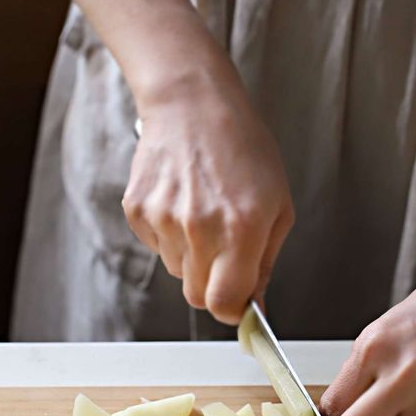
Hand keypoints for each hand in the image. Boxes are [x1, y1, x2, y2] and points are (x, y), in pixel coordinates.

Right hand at [122, 65, 293, 323]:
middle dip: (212, 286)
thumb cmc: (242, 149)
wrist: (193, 104)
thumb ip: (265, 262)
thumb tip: (254, 305)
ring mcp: (164, 218)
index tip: (237, 306)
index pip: (224, 303)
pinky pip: (157, 247)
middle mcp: (200, 226)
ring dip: (192, 256)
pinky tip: (181, 202)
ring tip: (202, 214)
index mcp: (242, 227)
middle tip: (223, 255)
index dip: (232, 311)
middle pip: (196, 297)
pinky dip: (170, 236)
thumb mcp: (277, 204)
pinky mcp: (138, 211)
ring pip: (178, 271)